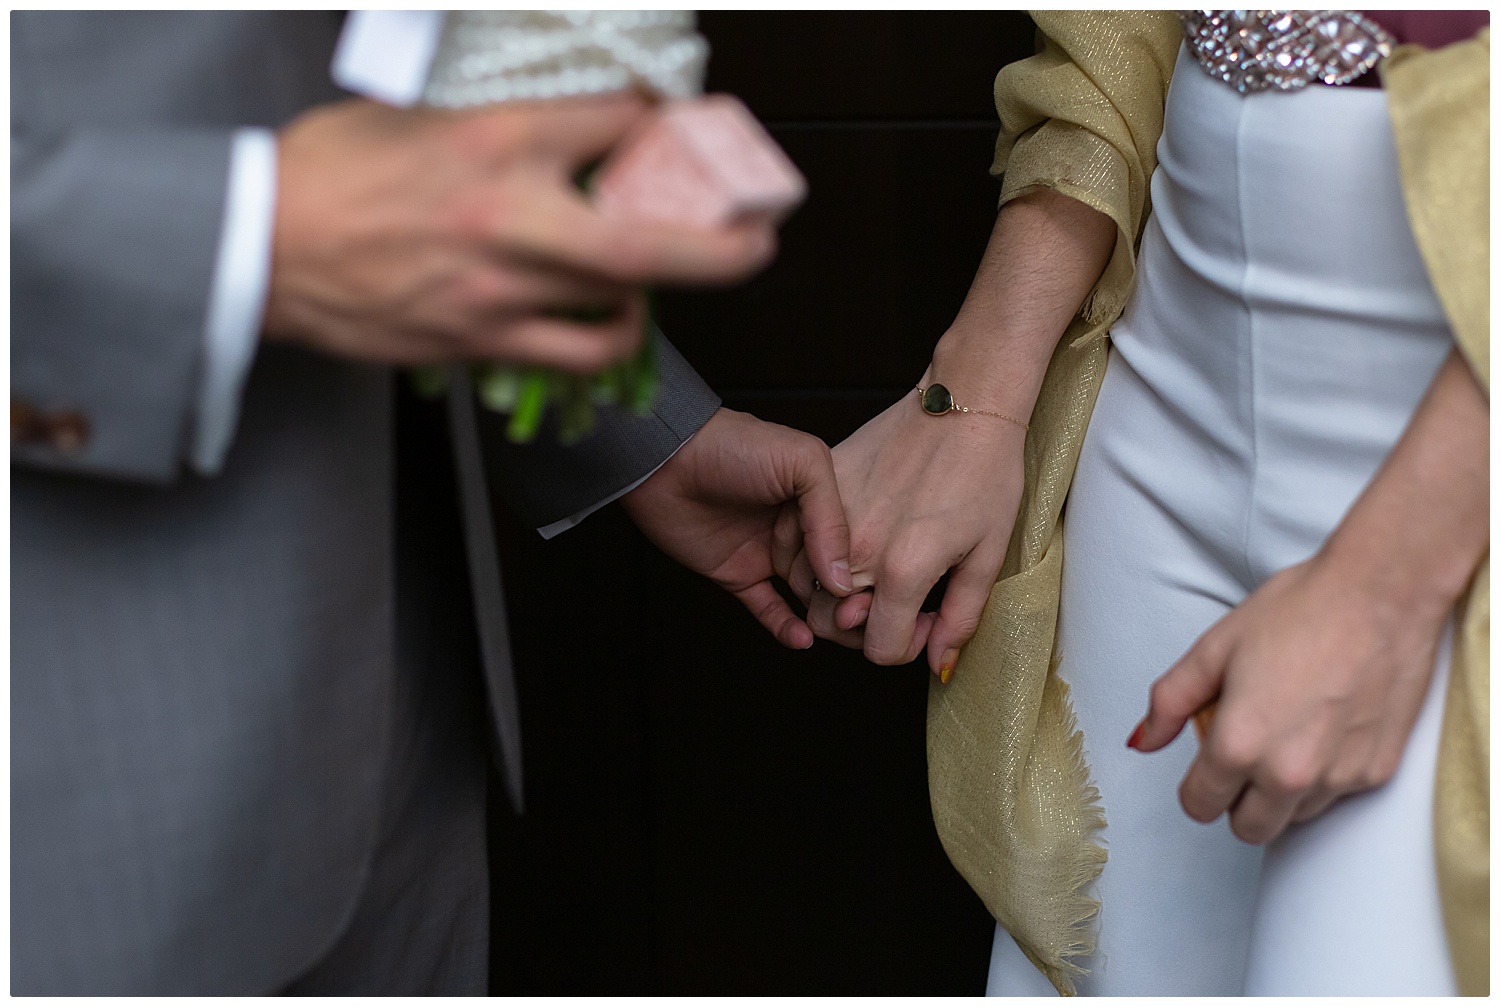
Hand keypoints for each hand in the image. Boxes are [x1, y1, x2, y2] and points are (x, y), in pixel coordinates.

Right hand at [263, 94, 774, 371]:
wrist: (256, 249)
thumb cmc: (326, 175)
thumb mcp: (417, 116)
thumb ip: (502, 125)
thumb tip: (567, 130)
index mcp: (493, 140)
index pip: (615, 125)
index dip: (661, 127)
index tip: (677, 131)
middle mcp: (508, 217)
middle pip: (648, 240)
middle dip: (721, 245)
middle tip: (759, 240)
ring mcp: (496, 291)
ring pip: (615, 312)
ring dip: (659, 302)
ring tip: (665, 285)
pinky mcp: (478, 342)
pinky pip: (569, 354)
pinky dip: (602, 339)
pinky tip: (602, 321)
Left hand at [619, 408, 853, 648]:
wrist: (666, 460)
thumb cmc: (734, 446)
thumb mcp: (801, 461)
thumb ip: (831, 515)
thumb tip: (842, 578)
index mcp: (819, 494)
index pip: (855, 537)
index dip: (867, 563)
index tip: (882, 589)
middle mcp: (797, 525)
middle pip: (833, 570)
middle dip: (849, 596)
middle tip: (861, 618)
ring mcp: (767, 551)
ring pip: (804, 594)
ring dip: (822, 614)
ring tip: (838, 631)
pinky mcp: (738, 574)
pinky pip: (767, 608)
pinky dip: (785, 627)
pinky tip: (803, 640)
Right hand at [793, 188, 1116, 676]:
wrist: (962, 404)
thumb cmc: (986, 474)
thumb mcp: (988, 555)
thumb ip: (959, 617)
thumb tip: (938, 662)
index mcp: (902, 569)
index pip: (880, 648)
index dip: (906, 646)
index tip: (926, 620)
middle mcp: (857, 549)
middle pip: (836, 626)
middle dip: (868, 627)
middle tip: (904, 600)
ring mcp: (832, 516)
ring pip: (810, 588)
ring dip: (839, 594)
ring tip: (878, 572)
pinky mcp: (823, 486)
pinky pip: (800, 542)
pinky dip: (817, 556)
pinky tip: (853, 543)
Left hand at [1128, 554, 1447, 844]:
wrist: (1382, 593)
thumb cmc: (1300, 611)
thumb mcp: (1214, 648)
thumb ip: (1170, 702)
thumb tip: (1142, 741)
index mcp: (1239, 744)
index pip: (1199, 806)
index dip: (1196, 786)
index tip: (1206, 765)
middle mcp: (1289, 774)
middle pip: (1248, 828)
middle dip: (1237, 800)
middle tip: (1246, 751)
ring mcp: (1338, 777)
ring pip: (1294, 817)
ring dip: (1283, 791)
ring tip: (1290, 731)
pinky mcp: (1377, 771)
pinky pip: (1337, 795)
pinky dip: (1326, 774)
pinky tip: (1327, 726)